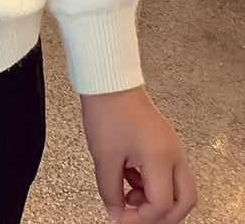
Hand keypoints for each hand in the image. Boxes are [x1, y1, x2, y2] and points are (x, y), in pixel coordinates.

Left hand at [81, 86, 196, 222]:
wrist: (108, 80)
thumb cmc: (107, 109)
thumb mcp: (104, 157)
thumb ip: (110, 190)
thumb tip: (115, 212)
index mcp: (161, 157)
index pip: (162, 205)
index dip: (140, 218)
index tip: (121, 218)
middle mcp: (173, 153)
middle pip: (185, 200)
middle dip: (163, 215)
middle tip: (138, 216)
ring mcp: (170, 145)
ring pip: (178, 187)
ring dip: (156, 198)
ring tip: (129, 193)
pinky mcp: (162, 140)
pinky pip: (167, 171)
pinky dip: (151, 182)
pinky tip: (129, 177)